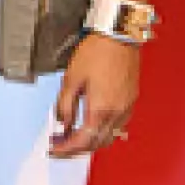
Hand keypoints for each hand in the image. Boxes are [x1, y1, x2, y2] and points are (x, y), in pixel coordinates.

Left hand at [50, 34, 140, 158]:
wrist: (120, 35)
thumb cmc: (96, 52)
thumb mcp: (71, 78)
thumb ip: (65, 105)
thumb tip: (62, 124)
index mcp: (100, 110)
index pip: (82, 141)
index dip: (66, 149)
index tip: (54, 150)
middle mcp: (117, 113)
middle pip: (96, 143)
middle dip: (76, 148)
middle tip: (60, 144)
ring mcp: (126, 108)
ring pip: (109, 137)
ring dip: (91, 141)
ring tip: (74, 135)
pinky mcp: (131, 100)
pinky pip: (118, 125)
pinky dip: (103, 131)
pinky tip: (92, 123)